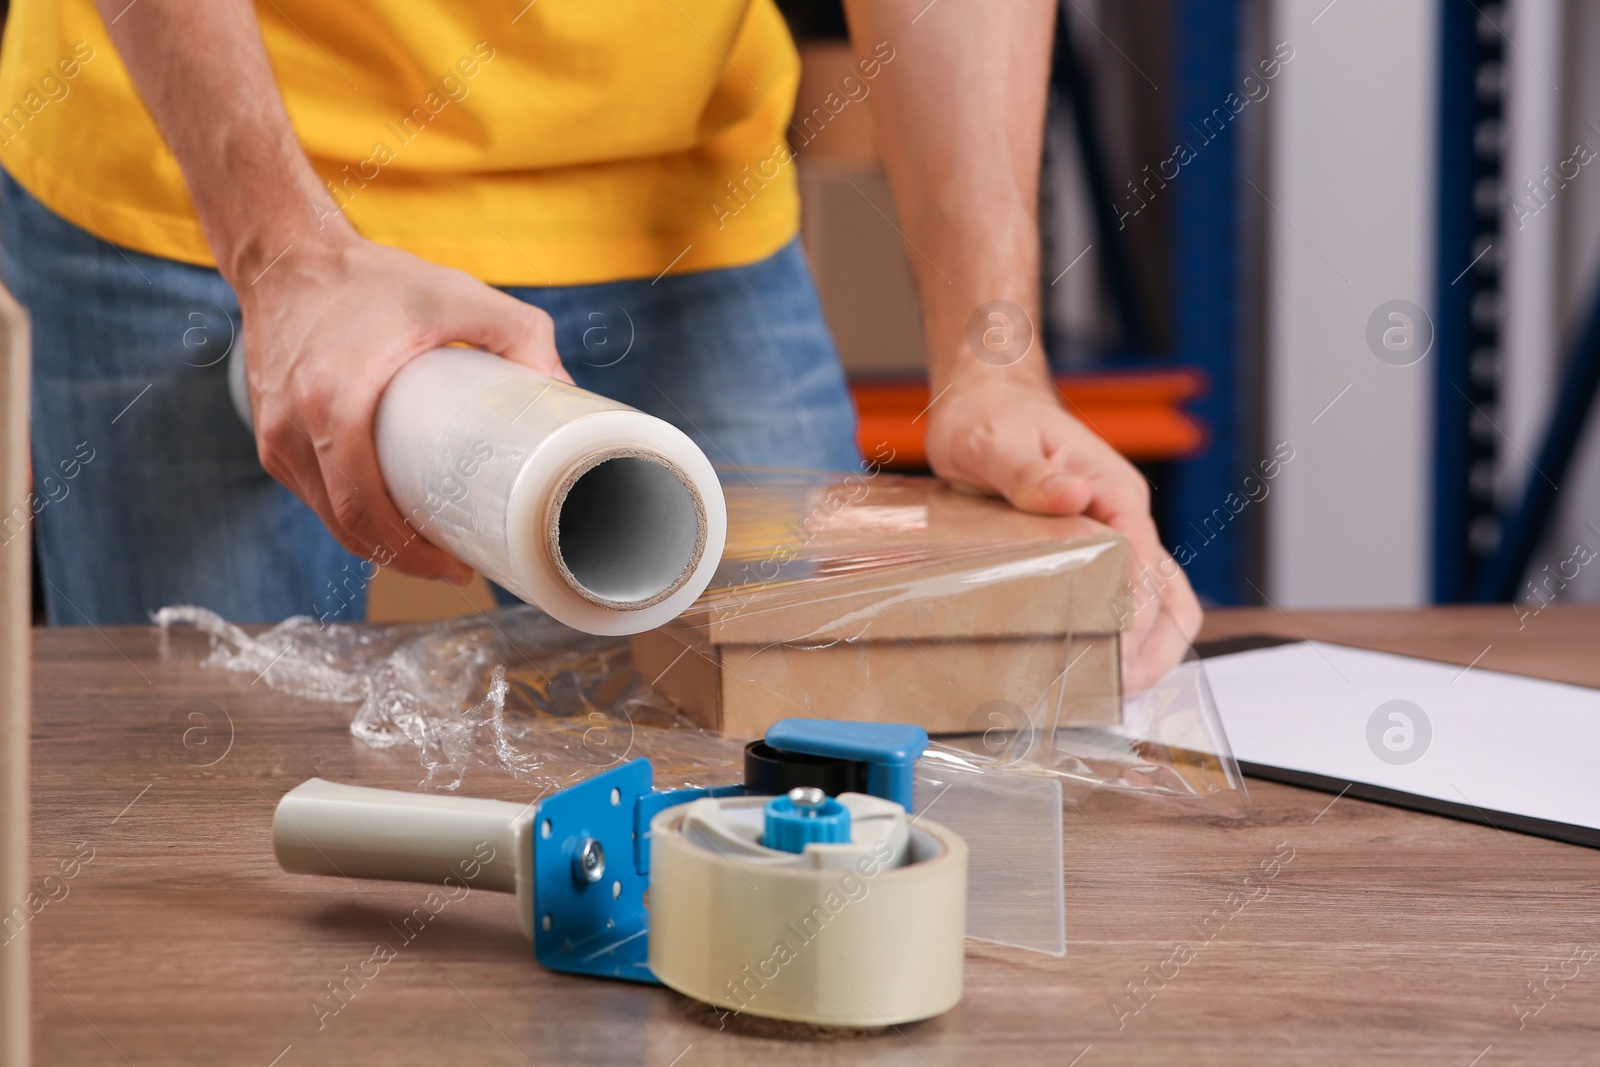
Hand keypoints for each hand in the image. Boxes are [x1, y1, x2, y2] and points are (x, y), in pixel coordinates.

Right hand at [240, 235, 567, 582]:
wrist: (285, 253)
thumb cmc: (371, 277)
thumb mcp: (457, 294)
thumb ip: (521, 332)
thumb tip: (562, 388)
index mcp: (333, 406)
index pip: (364, 513)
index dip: (412, 556)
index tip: (458, 567)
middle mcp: (292, 430)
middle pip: (348, 528)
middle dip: (405, 560)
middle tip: (457, 567)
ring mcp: (274, 436)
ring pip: (328, 517)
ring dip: (378, 542)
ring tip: (433, 548)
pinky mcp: (269, 434)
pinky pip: (313, 493)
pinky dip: (350, 514)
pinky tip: (389, 522)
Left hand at [923, 372, 1202, 691]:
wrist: (984, 405)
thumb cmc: (992, 420)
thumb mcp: (997, 444)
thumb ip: (1028, 472)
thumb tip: (1071, 494)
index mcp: (1114, 491)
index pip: (1144, 564)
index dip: (1135, 616)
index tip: (1113, 656)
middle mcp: (1125, 519)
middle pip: (1169, 594)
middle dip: (1153, 648)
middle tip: (1117, 692)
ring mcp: (1113, 539)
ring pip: (1157, 604)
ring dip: (1147, 651)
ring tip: (1113, 693)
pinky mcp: (1091, 553)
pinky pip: (1123, 602)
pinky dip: (1122, 638)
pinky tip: (1094, 667)